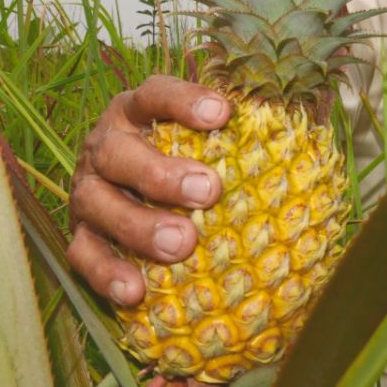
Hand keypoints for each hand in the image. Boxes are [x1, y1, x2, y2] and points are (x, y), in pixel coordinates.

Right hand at [66, 75, 230, 305]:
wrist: (136, 192)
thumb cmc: (190, 161)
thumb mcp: (207, 140)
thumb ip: (239, 137)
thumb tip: (308, 143)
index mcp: (138, 112)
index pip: (155, 95)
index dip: (183, 101)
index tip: (223, 113)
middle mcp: (106, 145)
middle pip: (119, 152)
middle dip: (161, 173)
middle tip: (208, 192)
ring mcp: (88, 190)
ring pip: (97, 203)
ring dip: (137, 225)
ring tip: (180, 245)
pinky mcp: (78, 234)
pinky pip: (83, 254)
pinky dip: (107, 273)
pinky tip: (136, 291)